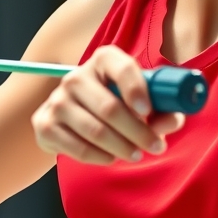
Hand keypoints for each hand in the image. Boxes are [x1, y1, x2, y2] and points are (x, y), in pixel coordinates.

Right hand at [32, 44, 184, 163]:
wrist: (71, 119)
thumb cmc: (117, 105)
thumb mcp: (142, 103)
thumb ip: (163, 110)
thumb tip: (173, 120)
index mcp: (104, 60)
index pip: (122, 68)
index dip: (136, 89)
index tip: (149, 111)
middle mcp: (76, 76)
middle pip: (109, 108)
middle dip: (137, 132)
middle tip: (155, 147)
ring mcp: (56, 100)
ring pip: (95, 131)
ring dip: (121, 148)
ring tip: (136, 155)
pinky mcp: (44, 124)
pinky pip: (77, 148)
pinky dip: (100, 157)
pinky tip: (111, 157)